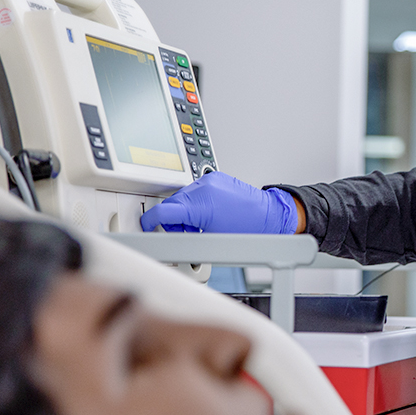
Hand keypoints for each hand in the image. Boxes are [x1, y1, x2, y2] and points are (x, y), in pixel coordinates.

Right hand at [139, 172, 298, 233]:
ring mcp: (209, 180)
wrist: (269, 215)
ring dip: (184, 210)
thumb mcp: (210, 237)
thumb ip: (184, 235)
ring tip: (200, 224)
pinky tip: (206, 212)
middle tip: (185, 231)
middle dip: (172, 219)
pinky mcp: (215, 177)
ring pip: (182, 195)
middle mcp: (202, 188)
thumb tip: (168, 237)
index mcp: (199, 204)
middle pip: (171, 203)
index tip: (146, 225)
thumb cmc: (247, 229)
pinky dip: (195, 201)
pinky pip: (195, 189)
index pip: (163, 211)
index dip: (150, 221)